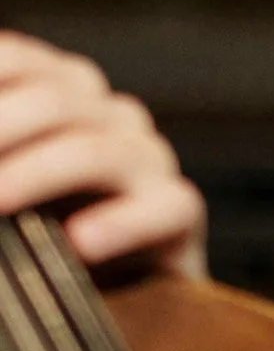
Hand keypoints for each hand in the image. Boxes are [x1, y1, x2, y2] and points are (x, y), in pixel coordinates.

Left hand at [0, 31, 207, 277]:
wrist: (124, 290)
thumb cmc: (44, 230)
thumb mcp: (3, 182)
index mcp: (60, 87)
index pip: (12, 59)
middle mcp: (107, 111)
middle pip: (50, 101)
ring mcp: (147, 156)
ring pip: (93, 150)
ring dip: (33, 177)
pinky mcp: (180, 209)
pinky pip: (163, 207)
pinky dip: (120, 224)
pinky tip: (79, 244)